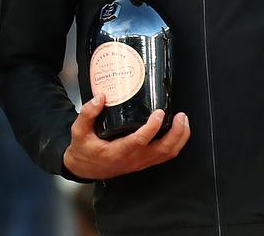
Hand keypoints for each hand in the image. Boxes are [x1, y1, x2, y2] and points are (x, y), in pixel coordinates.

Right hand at [62, 93, 189, 180]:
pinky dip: (176, 143)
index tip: (159, 113)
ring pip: (167, 154)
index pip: (139, 141)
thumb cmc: (83, 149)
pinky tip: (178, 131)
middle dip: (176, 133)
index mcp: (117, 152)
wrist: (85, 167)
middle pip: (162, 150)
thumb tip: (100, 97)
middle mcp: (133, 159)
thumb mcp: (79, 131)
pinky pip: (165, 155)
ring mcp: (140, 162)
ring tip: (183, 120)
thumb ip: (87, 113)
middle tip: (181, 116)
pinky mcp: (144, 162)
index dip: (152, 128)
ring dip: (179, 138)